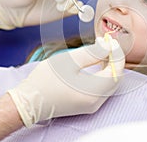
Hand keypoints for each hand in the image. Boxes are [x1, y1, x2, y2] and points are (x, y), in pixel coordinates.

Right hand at [8, 36, 124, 126]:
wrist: (29, 102)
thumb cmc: (46, 80)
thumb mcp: (69, 61)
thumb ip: (92, 52)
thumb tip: (107, 45)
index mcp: (93, 91)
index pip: (116, 70)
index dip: (117, 54)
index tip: (112, 41)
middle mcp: (96, 101)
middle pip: (116, 77)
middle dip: (114, 59)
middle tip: (108, 44)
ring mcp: (92, 105)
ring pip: (110, 83)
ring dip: (109, 66)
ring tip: (102, 51)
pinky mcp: (87, 105)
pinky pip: (103, 88)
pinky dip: (103, 74)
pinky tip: (98, 63)